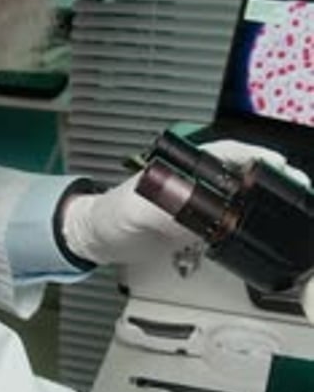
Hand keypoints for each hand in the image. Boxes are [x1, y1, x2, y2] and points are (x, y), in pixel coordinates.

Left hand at [62, 139, 310, 265]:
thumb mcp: (135, 208)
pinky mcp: (195, 227)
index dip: (255, 157)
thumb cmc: (108, 214)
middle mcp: (193, 182)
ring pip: (237, 200)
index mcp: (182, 167)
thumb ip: (164, 207)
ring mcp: (196, 204)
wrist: (96, 239)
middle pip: (239, 175)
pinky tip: (257, 235)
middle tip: (294, 190)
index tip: (277, 165)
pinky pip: (227, 225)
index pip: (226, 153)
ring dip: (260, 205)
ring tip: (285, 210)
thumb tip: (193, 210)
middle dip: (268, 180)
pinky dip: (245, 228)